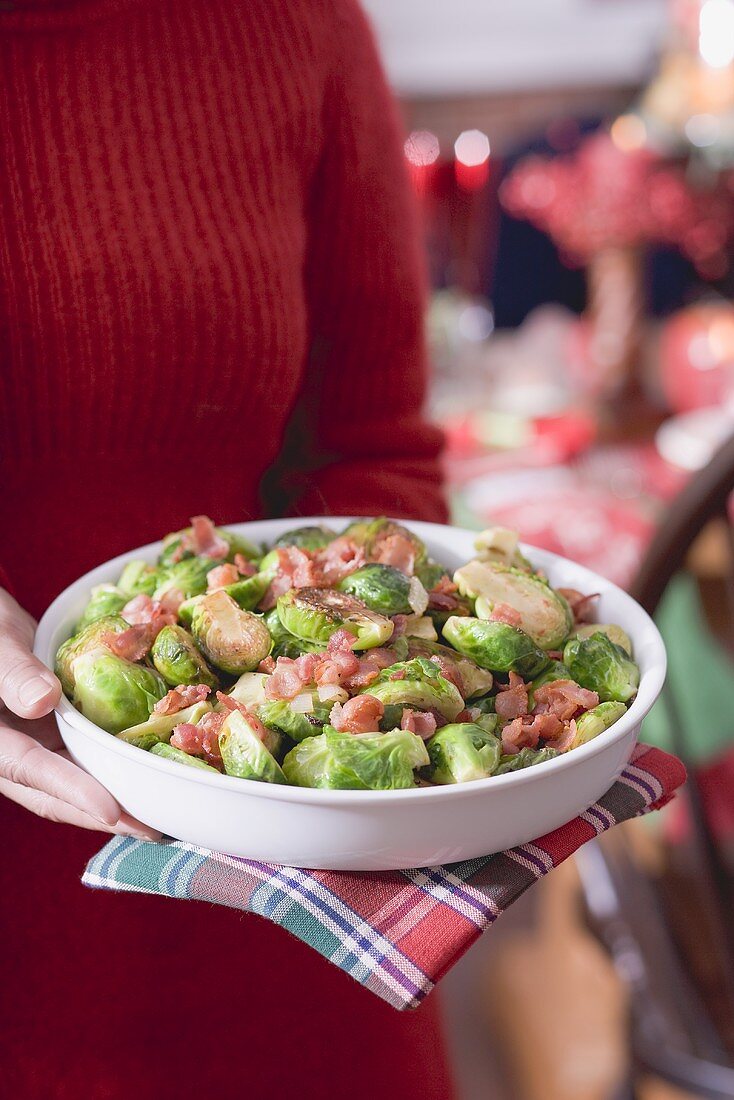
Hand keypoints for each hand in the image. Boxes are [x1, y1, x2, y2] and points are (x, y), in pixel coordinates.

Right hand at [0, 588, 159, 837]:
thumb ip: (13, 671)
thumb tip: (42, 703)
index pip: (26, 767)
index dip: (69, 790)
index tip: (110, 811)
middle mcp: (6, 748)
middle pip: (51, 793)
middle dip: (102, 815)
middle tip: (152, 831)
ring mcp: (29, 743)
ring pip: (69, 780)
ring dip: (111, 799)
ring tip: (158, 817)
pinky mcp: (49, 733)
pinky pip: (80, 756)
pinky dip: (111, 768)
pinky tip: (147, 774)